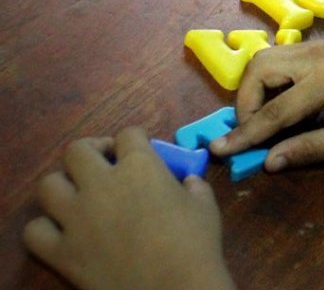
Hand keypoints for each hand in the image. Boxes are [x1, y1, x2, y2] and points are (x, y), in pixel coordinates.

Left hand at [23, 128, 233, 289]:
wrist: (174, 289)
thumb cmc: (195, 243)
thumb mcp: (204, 204)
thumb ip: (192, 186)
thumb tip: (187, 182)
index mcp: (140, 166)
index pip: (128, 134)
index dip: (134, 140)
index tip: (139, 150)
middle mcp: (102, 183)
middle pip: (77, 150)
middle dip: (91, 151)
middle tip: (104, 164)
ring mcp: (76, 217)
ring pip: (48, 185)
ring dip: (62, 186)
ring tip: (78, 195)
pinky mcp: (61, 252)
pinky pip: (34, 231)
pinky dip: (44, 228)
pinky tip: (62, 231)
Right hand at [209, 42, 323, 171]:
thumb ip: (310, 150)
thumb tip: (267, 163)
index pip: (274, 111)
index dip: (245, 134)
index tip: (218, 151)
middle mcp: (318, 55)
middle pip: (260, 68)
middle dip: (245, 102)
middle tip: (251, 133)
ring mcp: (318, 45)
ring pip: (265, 57)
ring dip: (254, 88)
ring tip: (263, 121)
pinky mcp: (319, 46)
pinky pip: (280, 57)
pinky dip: (268, 79)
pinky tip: (278, 103)